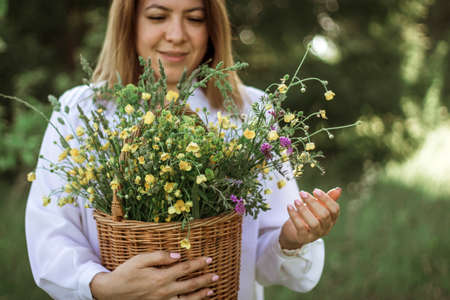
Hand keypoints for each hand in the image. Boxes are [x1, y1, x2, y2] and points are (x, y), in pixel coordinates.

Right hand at [90, 251, 217, 299]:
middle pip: (190, 285)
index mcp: (161, 276)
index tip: (209, 259)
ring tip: (212, 290)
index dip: (198, 264)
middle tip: (216, 275)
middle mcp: (164, 291)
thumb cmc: (126, 273)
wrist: (111, 292)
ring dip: (201, 295)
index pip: (185, 268)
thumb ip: (159, 256)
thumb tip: (177, 255)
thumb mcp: (140, 259)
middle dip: (204, 279)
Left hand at [279, 187, 341, 249]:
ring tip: (296, 200)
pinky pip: (301, 227)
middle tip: (302, 193)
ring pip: (314, 223)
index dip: (326, 199)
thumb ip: (327, 198)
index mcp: (332, 218)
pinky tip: (289, 207)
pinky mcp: (305, 237)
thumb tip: (339, 189)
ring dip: (304, 210)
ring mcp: (316, 234)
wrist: (295, 230)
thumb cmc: (309, 215)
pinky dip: (294, 216)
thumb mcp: (318, 205)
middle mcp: (326, 227)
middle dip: (313, 202)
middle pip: (324, 215)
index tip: (315, 190)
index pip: (335, 209)